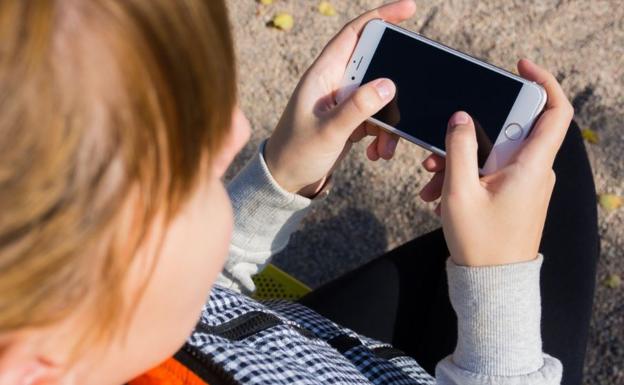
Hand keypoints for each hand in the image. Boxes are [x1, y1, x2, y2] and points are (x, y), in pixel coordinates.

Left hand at [264, 0, 416, 196]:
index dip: (381, 17)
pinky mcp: (349, 120)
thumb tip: (389, 84)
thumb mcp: (329, 131)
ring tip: (385, 147)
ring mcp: (342, 102)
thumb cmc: (296, 153)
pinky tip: (377, 152)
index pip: (354, 34)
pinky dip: (383, 134)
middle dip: (394, 85)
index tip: (408, 10)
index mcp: (322, 74)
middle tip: (410, 99)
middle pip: (374, 66)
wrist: (285, 181)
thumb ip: (358, 107)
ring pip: (379, 97)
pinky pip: (376, 118)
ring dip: (389, 121)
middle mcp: (333, 83)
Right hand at [419, 59, 573, 265]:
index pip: (554, 112)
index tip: (519, 68)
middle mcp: (535, 171)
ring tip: (431, 177)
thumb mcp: (460, 192)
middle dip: (473, 132)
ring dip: (461, 158)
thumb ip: (459, 148)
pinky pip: (490, 171)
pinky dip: (466, 174)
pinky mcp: (514, 195)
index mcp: (532, 166)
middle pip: (510, 130)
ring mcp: (525, 184)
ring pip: (494, 153)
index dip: (543, 82)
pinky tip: (438, 192)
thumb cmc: (480, 241)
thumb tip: (462, 118)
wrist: (491, 283)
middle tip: (443, 141)